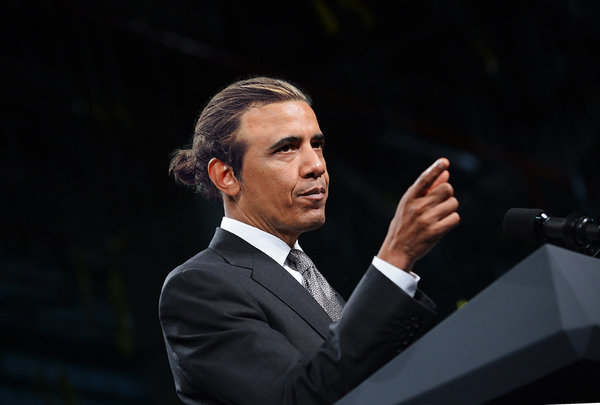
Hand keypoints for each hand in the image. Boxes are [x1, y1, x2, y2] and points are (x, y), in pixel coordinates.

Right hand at [377, 158, 459, 272]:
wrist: (397, 250)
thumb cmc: (405, 224)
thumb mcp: (410, 205)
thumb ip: (428, 189)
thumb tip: (446, 173)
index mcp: (409, 198)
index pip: (424, 180)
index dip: (435, 169)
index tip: (444, 162)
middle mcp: (417, 207)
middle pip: (447, 189)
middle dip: (447, 194)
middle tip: (439, 203)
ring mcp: (426, 220)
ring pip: (453, 203)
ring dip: (450, 208)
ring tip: (438, 216)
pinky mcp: (435, 232)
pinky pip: (455, 218)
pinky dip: (452, 220)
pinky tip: (443, 224)